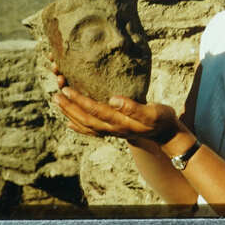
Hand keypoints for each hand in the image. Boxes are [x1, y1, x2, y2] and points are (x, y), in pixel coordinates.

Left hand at [49, 58, 179, 142]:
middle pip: (85, 119)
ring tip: (58, 101)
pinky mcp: (112, 130)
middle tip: (57, 93)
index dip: (79, 100)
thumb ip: (133, 107)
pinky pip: (91, 130)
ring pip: (85, 125)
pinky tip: (70, 123)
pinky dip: (78, 126)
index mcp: (120, 122)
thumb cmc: (162, 120)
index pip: (95, 111)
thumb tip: (114, 100)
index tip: (66, 89)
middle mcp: (112, 129)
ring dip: (70, 113)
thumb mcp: (153, 112)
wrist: (167, 135)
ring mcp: (111, 131)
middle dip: (69, 107)